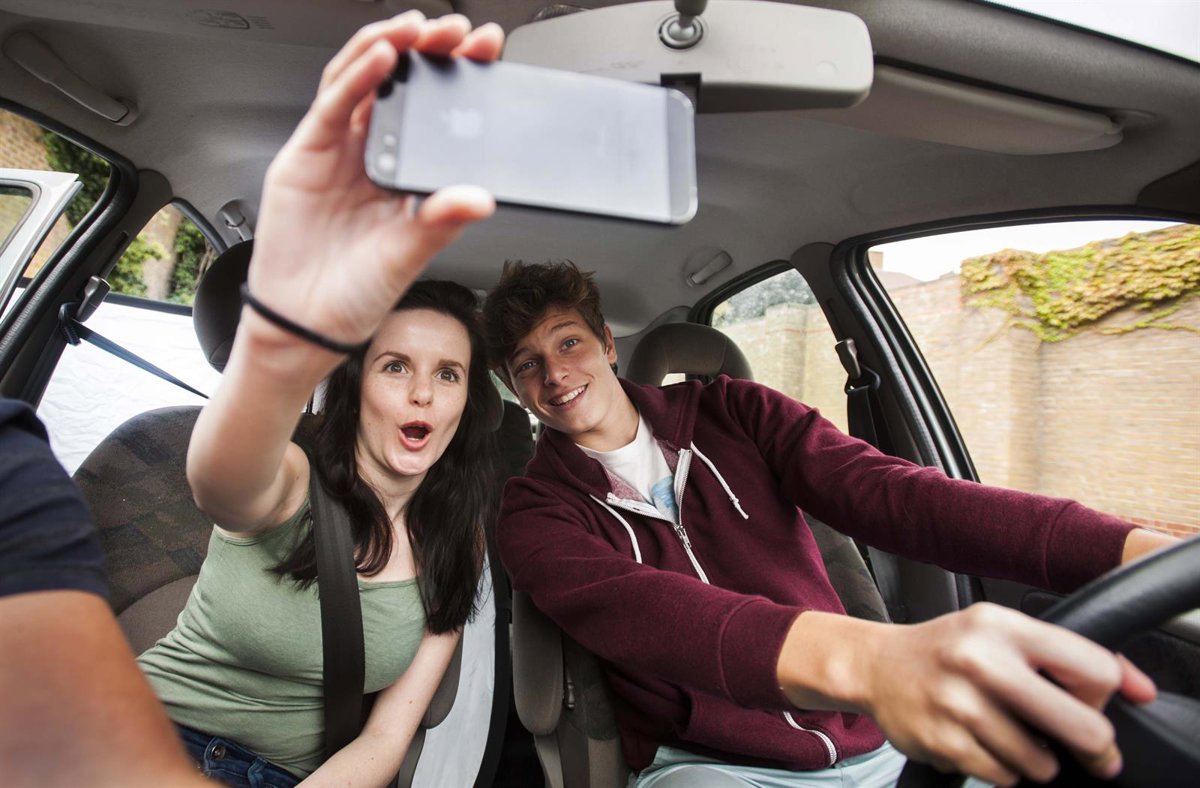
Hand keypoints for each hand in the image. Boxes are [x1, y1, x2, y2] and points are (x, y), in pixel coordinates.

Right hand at [247, 12, 503, 349]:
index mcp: (408, 177)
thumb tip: (480, 198)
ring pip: (363, 81)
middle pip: (401, 86)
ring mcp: (339, 151)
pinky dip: (355, 76)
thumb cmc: (356, 296)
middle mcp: (375, 156)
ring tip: (417, 28)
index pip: (438, 114)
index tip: (489, 52)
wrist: (303, 324)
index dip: (460, 78)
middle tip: (457, 31)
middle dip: (429, 50)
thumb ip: (440, 223)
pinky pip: (331, 105)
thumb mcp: (408, 257)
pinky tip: (379, 58)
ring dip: (389, 48)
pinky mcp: (306, 153)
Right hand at [860, 604, 1154, 785]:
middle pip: (1082, 727)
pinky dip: (1002, 769)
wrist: (876, 665)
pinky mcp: (943, 741)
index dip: (1105, 695)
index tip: (1095, 705)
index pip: (1094, 668)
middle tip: (1085, 750)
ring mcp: (959, 704)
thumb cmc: (947, 649)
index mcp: (1002, 626)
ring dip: (1036, 759)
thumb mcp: (1000, 630)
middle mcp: (980, 660)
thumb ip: (1064, 653)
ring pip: (1042, 763)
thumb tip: (1139, 688)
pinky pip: (1003, 777)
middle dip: (1092, 747)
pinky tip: (981, 742)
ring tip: (1010, 735)